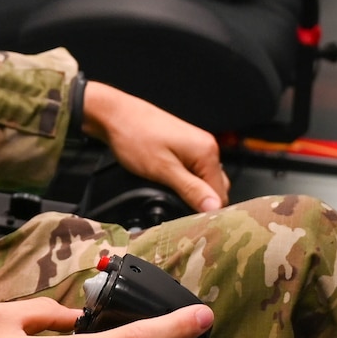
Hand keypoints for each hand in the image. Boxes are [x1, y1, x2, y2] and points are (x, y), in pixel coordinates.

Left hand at [81, 82, 228, 212]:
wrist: (115, 116)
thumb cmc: (135, 137)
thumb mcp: (163, 170)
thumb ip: (191, 190)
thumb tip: (214, 208)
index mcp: (207, 152)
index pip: (221, 194)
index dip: (208, 211)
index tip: (192, 221)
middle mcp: (206, 147)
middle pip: (216, 188)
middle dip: (201, 203)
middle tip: (179, 212)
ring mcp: (196, 145)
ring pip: (204, 180)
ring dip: (192, 193)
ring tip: (172, 197)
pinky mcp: (185, 147)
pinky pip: (194, 171)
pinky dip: (186, 182)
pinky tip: (170, 185)